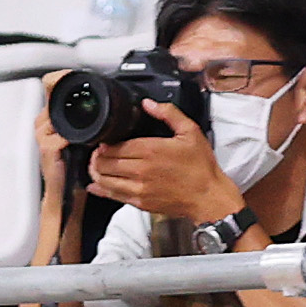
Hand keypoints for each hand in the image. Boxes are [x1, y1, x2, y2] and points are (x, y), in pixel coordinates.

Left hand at [85, 114, 239, 227]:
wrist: (209, 197)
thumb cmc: (201, 167)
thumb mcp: (191, 132)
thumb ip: (169, 114)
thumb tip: (149, 104)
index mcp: (150, 150)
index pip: (113, 146)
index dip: (104, 143)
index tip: (105, 141)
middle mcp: (141, 170)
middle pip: (104, 162)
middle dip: (97, 156)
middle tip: (99, 152)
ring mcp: (139, 188)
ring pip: (103, 179)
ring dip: (95, 171)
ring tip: (97, 165)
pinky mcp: (140, 202)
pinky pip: (112, 195)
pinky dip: (100, 189)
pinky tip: (96, 185)